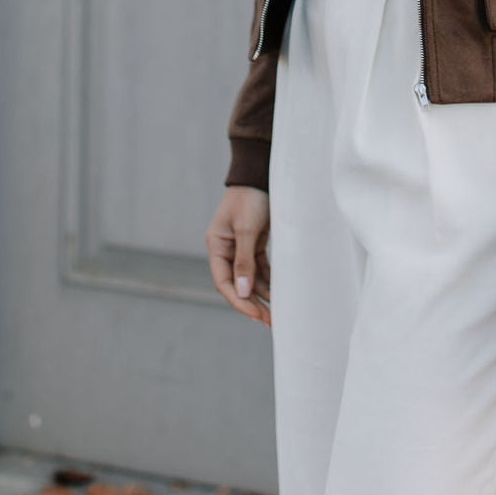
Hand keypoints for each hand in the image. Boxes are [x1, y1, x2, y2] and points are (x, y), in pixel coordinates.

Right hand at [206, 186, 271, 326]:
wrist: (261, 173)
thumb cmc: (250, 198)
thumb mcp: (246, 229)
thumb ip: (244, 261)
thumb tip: (242, 292)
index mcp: (217, 246)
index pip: (224, 282)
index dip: (239, 301)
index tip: (255, 314)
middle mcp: (227, 249)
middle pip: (238, 284)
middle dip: (252, 303)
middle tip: (269, 321)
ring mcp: (241, 246)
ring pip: (250, 278)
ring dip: (262, 294)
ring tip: (276, 313)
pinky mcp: (255, 243)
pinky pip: (260, 268)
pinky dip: (268, 280)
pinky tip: (278, 294)